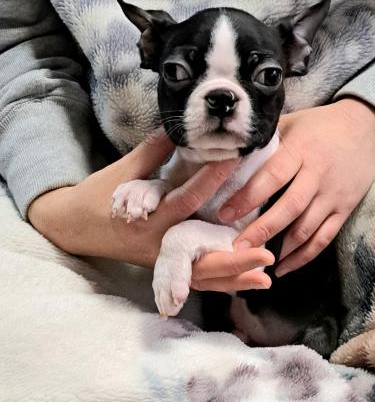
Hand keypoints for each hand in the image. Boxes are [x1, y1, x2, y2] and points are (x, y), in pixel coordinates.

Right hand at [28, 129, 273, 289]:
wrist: (73, 227)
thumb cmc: (97, 196)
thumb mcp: (122, 170)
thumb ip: (153, 151)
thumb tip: (180, 127)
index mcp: (147, 218)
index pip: (186, 200)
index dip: (211, 180)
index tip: (236, 161)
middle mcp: (158, 245)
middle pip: (199, 256)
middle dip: (234, 258)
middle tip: (266, 255)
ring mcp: (162, 261)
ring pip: (201, 276)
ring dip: (233, 278)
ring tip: (265, 279)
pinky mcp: (164, 267)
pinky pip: (195, 280)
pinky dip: (220, 282)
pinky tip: (246, 283)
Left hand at [218, 98, 374, 275]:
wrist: (368, 126)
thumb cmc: (321, 124)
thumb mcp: (293, 122)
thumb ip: (267, 140)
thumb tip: (230, 153)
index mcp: (301, 150)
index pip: (272, 176)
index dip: (248, 196)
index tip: (224, 214)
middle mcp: (318, 174)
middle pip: (289, 207)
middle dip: (262, 229)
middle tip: (237, 247)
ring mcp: (334, 194)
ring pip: (307, 227)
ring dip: (281, 247)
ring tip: (256, 259)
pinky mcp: (345, 208)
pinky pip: (324, 237)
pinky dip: (304, 256)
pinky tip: (284, 266)